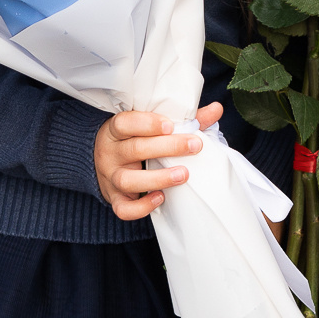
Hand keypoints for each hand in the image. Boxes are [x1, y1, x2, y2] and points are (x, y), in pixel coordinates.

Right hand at [95, 103, 220, 221]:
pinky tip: (161, 198)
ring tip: (183, 174)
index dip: (146, 123)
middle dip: (167, 148)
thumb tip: (216, 109)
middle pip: (134, 149)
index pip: (124, 123)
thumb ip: (183, 118)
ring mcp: (110, 177)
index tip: (171, 125)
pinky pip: (123, 208)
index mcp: (116, 130)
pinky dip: (141, 207)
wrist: (101, 163)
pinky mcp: (114, 199)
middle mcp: (110, 153)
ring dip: (158, 178)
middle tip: (194, 146)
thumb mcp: (150, 126)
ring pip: (128, 180)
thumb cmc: (135, 139)